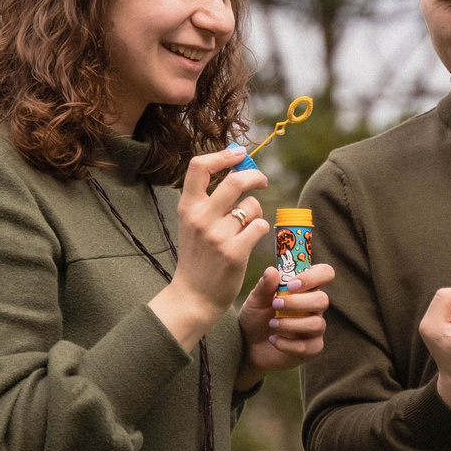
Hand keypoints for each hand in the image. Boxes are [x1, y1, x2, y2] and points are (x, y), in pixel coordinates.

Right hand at [149, 145, 268, 349]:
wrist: (193, 296)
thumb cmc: (197, 258)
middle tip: (262, 181)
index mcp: (187, 207)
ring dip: (255, 213)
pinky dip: (260, 230)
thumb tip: (236, 167)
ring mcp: (217, 235)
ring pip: (252, 206)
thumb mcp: (191, 224)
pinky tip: (251, 240)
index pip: (199, 166)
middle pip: (235, 180)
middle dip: (255, 176)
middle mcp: (200, 218)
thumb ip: (208, 199)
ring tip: (246, 227)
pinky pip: (260, 226)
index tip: (239, 154)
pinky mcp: (234, 252)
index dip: (222, 155)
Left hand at [239, 261, 334, 386]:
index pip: (324, 273)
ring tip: (272, 324)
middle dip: (297, 303)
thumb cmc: (256, 317)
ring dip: (291, 324)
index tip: (291, 284)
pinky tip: (273, 340)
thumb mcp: (256, 300)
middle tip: (276, 305)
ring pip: (317, 324)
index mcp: (304, 289)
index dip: (313, 276)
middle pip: (323, 300)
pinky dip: (287, 344)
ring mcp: (314, 328)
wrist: (247, 345)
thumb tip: (272, 271)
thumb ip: (265, 286)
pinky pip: (308, 346)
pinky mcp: (311, 348)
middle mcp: (314, 307)